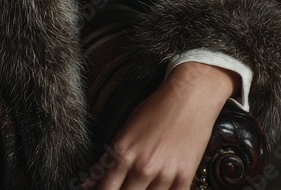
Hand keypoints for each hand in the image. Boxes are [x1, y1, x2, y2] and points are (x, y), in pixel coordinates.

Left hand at [84, 62, 237, 189]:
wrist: (188, 99)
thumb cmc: (154, 110)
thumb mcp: (125, 131)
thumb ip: (109, 159)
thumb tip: (92, 181)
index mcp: (122, 153)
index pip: (105, 188)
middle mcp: (141, 167)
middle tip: (119, 187)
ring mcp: (164, 175)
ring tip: (138, 186)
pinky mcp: (184, 177)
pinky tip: (156, 189)